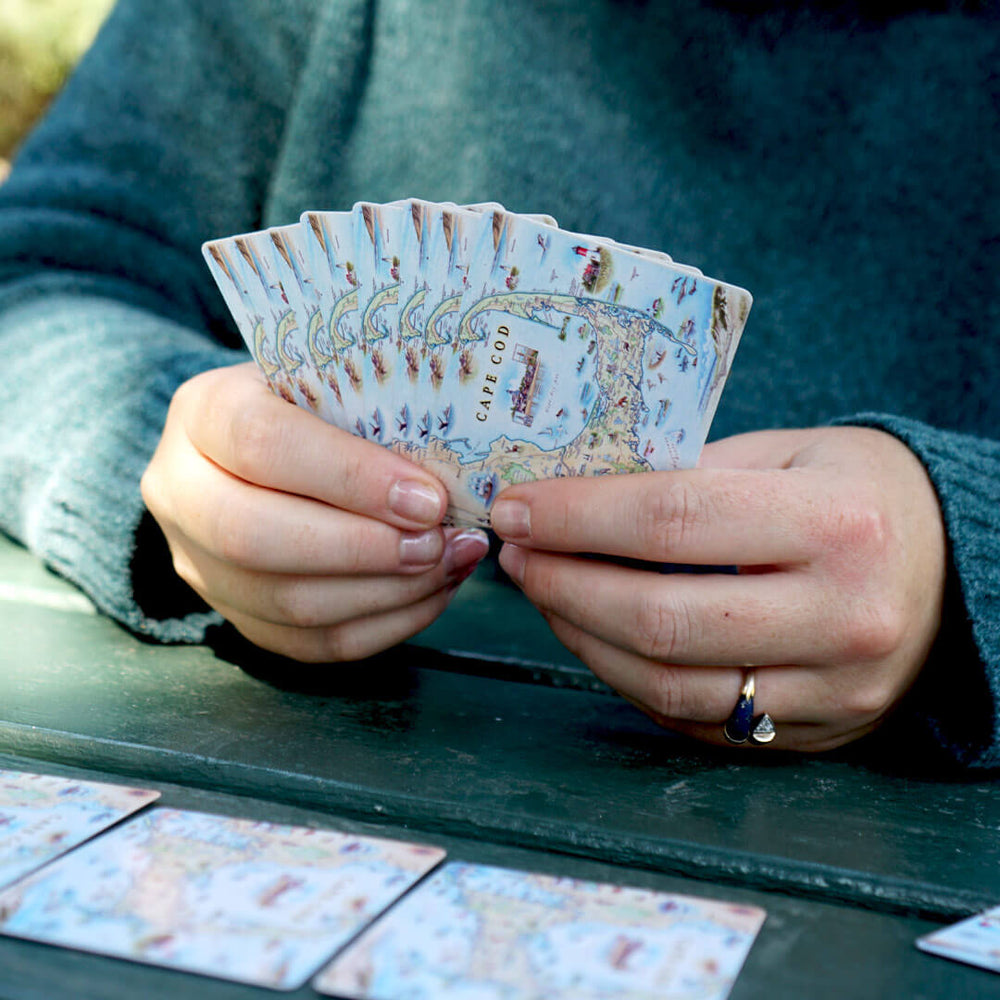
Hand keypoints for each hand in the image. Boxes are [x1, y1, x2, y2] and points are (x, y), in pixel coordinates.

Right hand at [141, 363, 487, 660]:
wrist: (264, 446)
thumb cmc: (314, 405)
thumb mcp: (331, 383)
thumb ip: (373, 415)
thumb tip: (451, 479)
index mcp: (202, 413)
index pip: (263, 445)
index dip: (349, 477)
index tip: (427, 498)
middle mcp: (180, 492)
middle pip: (256, 538)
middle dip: (364, 549)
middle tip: (439, 543)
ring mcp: (199, 564)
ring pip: (287, 603)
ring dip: (385, 593)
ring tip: (450, 564)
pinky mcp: (237, 615)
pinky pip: (311, 643)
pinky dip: (383, 625)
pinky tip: (432, 593)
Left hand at [490, 427, 946, 750]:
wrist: (949, 570)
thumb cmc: (855, 494)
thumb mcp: (787, 454)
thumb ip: (690, 474)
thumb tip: (573, 496)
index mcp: (838, 525)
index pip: (673, 520)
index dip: (578, 517)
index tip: (519, 507)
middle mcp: (842, 618)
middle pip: (661, 617)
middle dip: (564, 584)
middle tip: (517, 554)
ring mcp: (831, 690)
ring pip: (668, 684)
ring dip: (581, 638)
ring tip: (542, 592)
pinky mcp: (812, 734)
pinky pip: (692, 717)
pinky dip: (625, 676)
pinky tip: (592, 634)